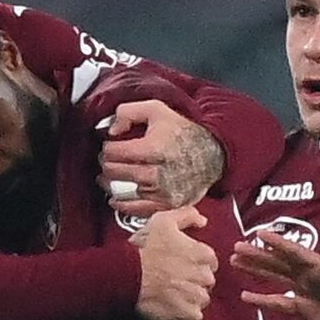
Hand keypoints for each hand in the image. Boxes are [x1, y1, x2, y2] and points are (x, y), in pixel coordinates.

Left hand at [99, 100, 224, 217]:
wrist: (212, 155)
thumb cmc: (184, 133)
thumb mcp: (156, 110)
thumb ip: (128, 112)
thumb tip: (111, 130)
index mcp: (153, 149)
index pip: (112, 152)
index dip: (107, 146)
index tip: (111, 145)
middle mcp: (157, 173)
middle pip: (113, 172)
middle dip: (107, 164)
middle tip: (110, 159)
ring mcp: (161, 192)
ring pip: (119, 192)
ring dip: (111, 184)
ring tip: (112, 176)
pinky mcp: (165, 206)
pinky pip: (134, 209)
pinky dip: (122, 204)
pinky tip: (117, 196)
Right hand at [133, 206, 217, 319]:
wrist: (127, 276)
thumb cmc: (144, 249)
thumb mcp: (163, 221)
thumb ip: (187, 215)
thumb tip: (202, 221)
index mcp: (203, 254)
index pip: (209, 261)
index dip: (195, 263)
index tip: (180, 265)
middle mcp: (205, 276)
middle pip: (206, 281)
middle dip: (194, 281)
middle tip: (173, 280)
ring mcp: (197, 297)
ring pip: (201, 299)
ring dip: (190, 298)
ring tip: (171, 294)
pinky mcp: (189, 315)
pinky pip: (194, 316)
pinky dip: (185, 314)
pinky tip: (171, 307)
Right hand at [233, 230, 319, 319]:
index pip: (297, 253)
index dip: (279, 244)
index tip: (260, 233)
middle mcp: (310, 276)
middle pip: (279, 263)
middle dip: (258, 254)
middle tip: (237, 246)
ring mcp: (304, 291)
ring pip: (275, 278)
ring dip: (256, 269)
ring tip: (235, 261)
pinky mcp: (303, 308)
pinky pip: (279, 303)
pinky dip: (263, 300)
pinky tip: (246, 296)